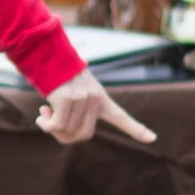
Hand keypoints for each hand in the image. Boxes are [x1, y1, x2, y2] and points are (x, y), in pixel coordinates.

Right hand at [37, 70, 155, 145]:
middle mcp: (94, 99)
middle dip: (66, 136)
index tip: (152, 139)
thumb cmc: (58, 77)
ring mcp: (82, 99)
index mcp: (100, 98)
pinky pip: (56, 126)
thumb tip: (59, 130)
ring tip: (45, 112)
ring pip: (67, 131)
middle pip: (84, 135)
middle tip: (53, 124)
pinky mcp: (66, 99)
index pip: (120, 116)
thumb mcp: (75, 92)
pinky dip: (45, 125)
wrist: (47, 55)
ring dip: (51, 127)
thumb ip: (75, 111)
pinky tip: (41, 114)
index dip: (135, 129)